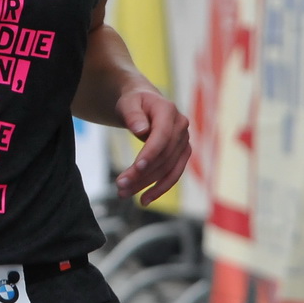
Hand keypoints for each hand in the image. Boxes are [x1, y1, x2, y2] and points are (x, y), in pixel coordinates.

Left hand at [115, 87, 189, 205]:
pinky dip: (159, 188)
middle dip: (142, 174)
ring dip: (147, 185)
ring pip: (168, 169)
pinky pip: (173, 174)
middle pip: (164, 156)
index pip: (162, 136)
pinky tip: (144, 199)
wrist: (144, 103)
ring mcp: (184, 141)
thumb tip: (142, 130)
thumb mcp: (127, 103)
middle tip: (119, 187)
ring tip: (123, 194)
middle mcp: (181, 126)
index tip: (136, 168)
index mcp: (168, 111)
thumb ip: (133, 115)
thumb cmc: (133, 102)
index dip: (151, 153)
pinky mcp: (182, 154)